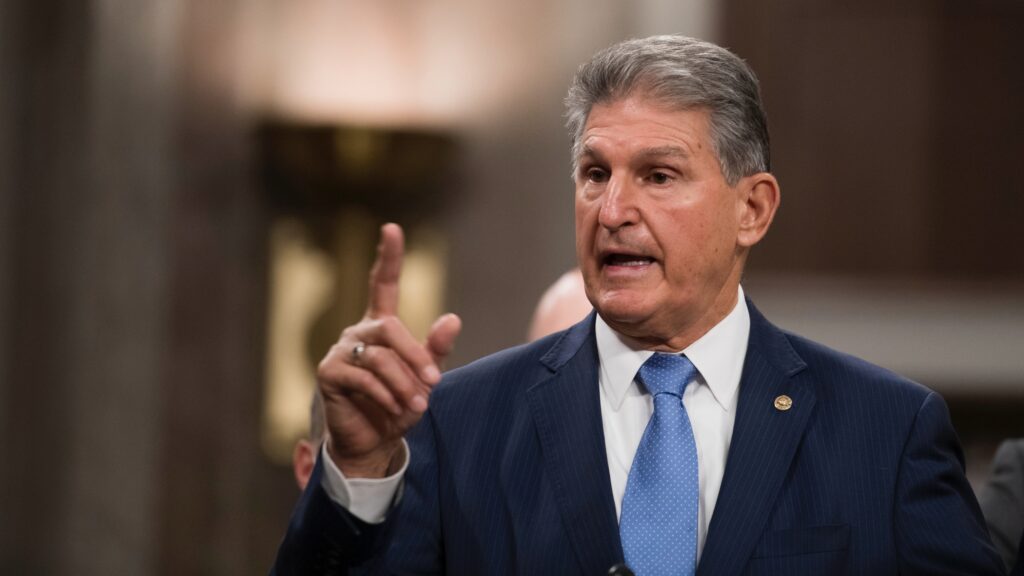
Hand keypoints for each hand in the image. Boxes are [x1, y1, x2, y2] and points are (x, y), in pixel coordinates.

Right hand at [317, 223, 461, 477]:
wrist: (375, 442)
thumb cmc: (401, 405)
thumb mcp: (426, 378)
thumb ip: (436, 350)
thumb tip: (453, 318)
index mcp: (381, 325)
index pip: (382, 283)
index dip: (388, 256)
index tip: (392, 228)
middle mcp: (358, 331)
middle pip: (390, 328)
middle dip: (416, 356)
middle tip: (434, 382)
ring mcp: (341, 350)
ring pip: (380, 356)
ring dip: (404, 383)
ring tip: (417, 404)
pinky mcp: (329, 373)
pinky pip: (362, 376)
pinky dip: (385, 394)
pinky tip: (394, 408)